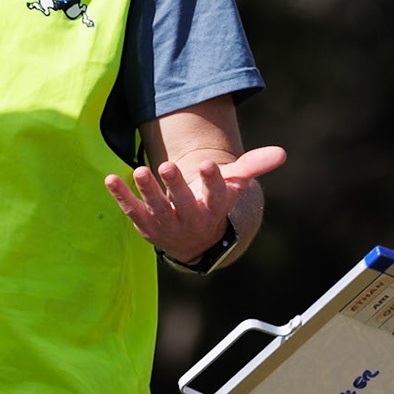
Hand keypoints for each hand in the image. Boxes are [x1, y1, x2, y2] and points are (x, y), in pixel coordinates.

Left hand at [104, 144, 286, 264]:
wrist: (195, 240)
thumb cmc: (215, 203)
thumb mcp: (235, 186)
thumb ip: (254, 166)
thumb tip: (282, 153)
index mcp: (215, 207)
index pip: (217, 195)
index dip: (212, 181)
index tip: (208, 165)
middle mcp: (192, 219)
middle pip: (184, 203)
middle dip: (175, 186)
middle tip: (167, 166)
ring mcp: (167, 225)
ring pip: (157, 209)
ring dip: (148, 190)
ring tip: (140, 171)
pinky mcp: (146, 226)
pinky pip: (133, 212)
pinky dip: (122, 197)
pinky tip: (111, 179)